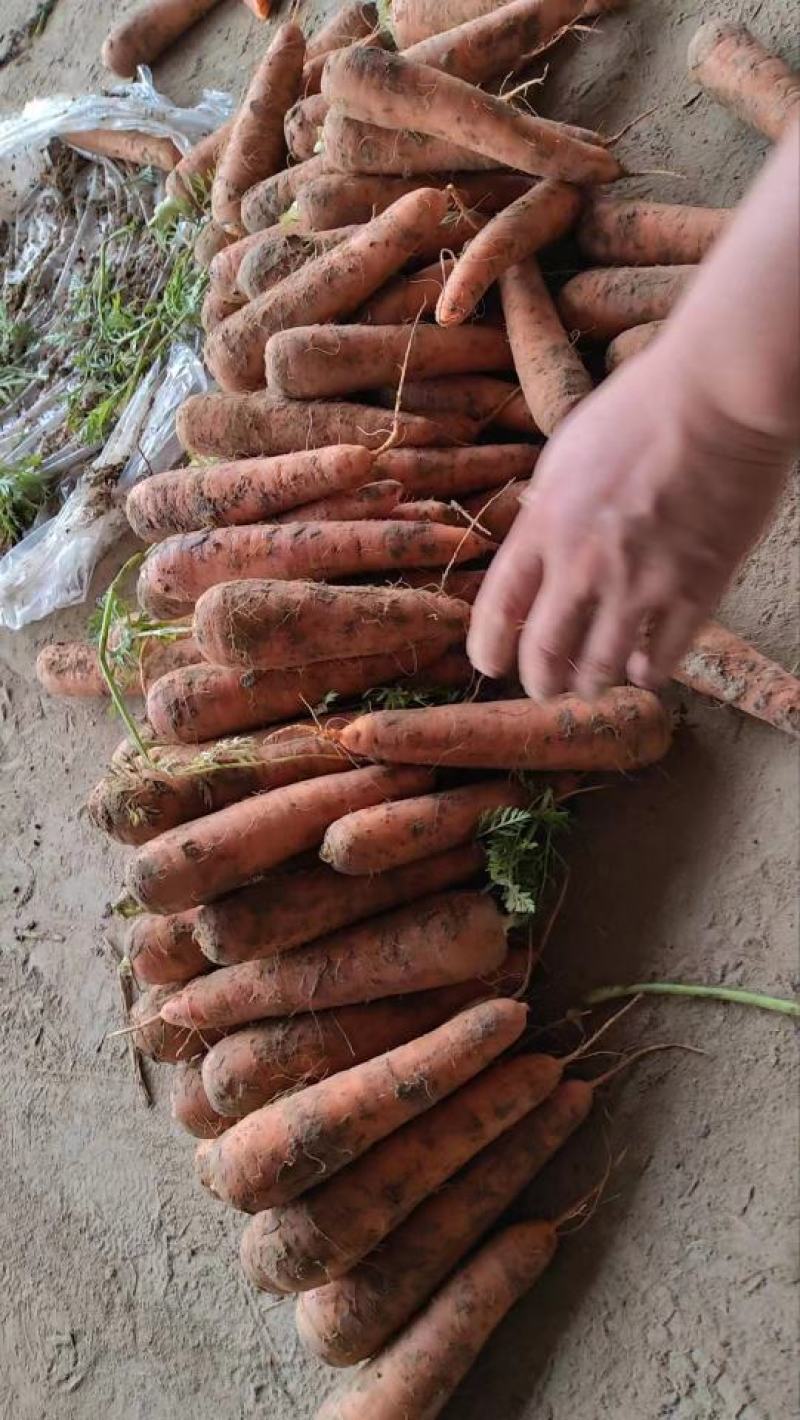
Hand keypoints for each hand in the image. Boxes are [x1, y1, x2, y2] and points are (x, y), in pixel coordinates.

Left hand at [467, 344, 792, 699]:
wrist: (720, 393)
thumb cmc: (645, 406)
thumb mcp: (569, 452)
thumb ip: (549, 506)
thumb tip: (537, 536)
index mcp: (544, 526)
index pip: (497, 609)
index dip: (489, 649)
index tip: (492, 665)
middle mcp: (582, 565)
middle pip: (544, 654)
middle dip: (541, 681)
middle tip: (547, 687)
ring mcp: (639, 584)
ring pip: (601, 669)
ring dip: (593, 684)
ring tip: (596, 684)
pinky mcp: (695, 591)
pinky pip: (662, 660)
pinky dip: (649, 673)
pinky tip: (647, 669)